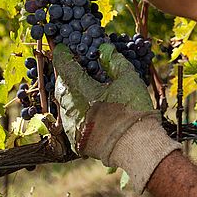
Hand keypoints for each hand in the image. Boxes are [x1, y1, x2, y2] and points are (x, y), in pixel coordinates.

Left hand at [53, 43, 180, 192]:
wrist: (135, 147)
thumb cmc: (132, 110)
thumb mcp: (128, 79)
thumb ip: (114, 61)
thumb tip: (103, 48)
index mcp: (80, 89)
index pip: (64, 66)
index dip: (64, 56)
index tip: (65, 50)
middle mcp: (70, 107)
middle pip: (61, 86)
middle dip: (67, 77)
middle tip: (77, 70)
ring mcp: (71, 126)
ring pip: (64, 104)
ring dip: (71, 95)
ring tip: (85, 91)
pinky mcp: (75, 141)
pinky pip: (71, 122)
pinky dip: (77, 114)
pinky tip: (89, 112)